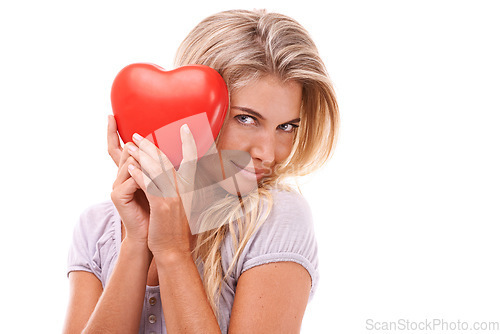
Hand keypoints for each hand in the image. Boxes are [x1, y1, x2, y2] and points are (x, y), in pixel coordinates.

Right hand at [108, 115, 149, 243]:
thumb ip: (159, 169)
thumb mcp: (160, 185)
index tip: (110, 116)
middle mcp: (120, 177)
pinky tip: (153, 178)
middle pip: (123, 152)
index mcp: (129, 173)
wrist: (153, 235)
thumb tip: (166, 147)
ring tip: (152, 154)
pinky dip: (144, 176)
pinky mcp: (118, 196)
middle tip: (126, 124)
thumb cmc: (158, 210)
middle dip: (127, 140)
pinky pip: (132, 179)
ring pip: (130, 163)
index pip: (117, 150)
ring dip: (144, 159)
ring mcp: (117, 186)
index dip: (112, 133)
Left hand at [126, 124, 196, 255]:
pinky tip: (131, 167)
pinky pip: (150, 185)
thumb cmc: (173, 229)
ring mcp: (173, 198)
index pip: (191, 161)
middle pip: (168, 161)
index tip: (185, 128)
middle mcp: (183, 190)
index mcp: (188, 189)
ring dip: (142, 155)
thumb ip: (177, 190)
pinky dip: (140, 174)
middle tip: (138, 135)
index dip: (189, 143)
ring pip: (158, 170)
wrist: (174, 251)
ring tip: (130, 145)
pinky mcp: (162, 206)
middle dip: (152, 146)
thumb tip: (173, 176)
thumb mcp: (179, 206)